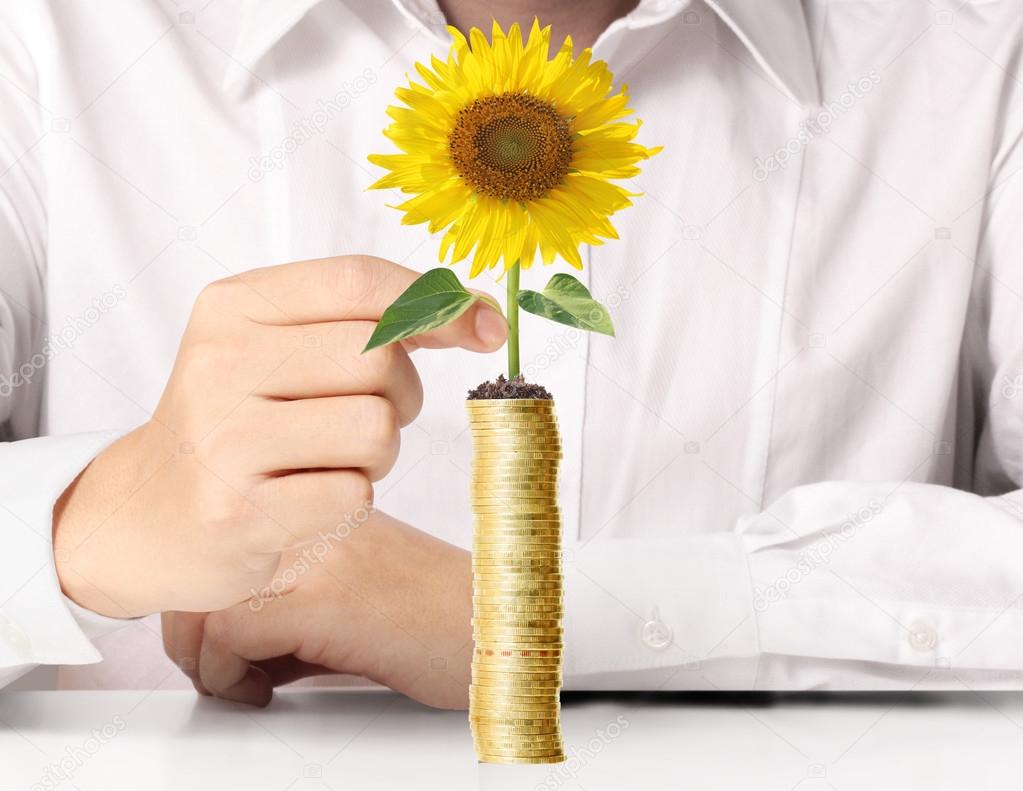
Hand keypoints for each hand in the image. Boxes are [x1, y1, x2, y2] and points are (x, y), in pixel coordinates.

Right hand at [53, 256, 504, 616]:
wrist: (147, 512)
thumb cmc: (237, 421)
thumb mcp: (279, 346)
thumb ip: (368, 321)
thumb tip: (477, 312)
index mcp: (235, 306)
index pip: (359, 282)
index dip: (438, 303)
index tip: (484, 326)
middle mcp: (222, 362)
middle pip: (380, 359)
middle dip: (400, 394)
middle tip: (361, 415)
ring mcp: (225, 439)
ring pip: (376, 429)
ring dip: (375, 454)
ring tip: (328, 459)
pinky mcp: (238, 511)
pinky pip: (354, 496)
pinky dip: (349, 500)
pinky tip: (304, 499)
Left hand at [162, 510, 472, 708]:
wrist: (506, 627)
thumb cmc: (446, 618)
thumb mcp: (358, 596)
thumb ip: (298, 606)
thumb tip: (237, 649)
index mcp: (325, 512)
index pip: (227, 532)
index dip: (202, 589)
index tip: (208, 636)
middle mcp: (316, 522)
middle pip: (205, 561)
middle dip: (189, 629)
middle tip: (210, 668)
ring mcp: (318, 556)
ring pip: (205, 594)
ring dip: (201, 655)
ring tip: (234, 682)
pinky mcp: (324, 599)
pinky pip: (230, 632)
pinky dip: (225, 676)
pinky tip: (259, 692)